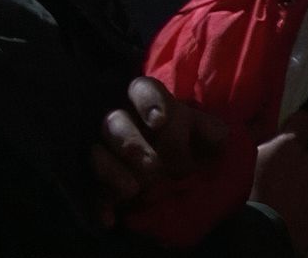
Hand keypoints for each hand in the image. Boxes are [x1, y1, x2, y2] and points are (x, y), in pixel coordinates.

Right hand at [90, 75, 228, 225]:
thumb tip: (218, 138)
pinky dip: (99, 203)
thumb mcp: (203, 135)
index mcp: (148, 102)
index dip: (149, 102)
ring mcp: (102, 148)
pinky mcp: (94, 178)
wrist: (171, 176)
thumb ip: (212, 131)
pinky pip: (90, 187)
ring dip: (113, 171)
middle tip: (156, 168)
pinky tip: (110, 218)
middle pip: (115, 122)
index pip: (142, 89)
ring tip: (134, 190)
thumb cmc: (187, 144)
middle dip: (135, 145)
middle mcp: (121, 119)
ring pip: (96, 152)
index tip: (160, 121)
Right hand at [253, 111, 307, 253]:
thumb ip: (263, 143)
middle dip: (300, 163)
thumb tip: (264, 127)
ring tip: (291, 199)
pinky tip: (301, 212)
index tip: (299, 130)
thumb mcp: (248, 162)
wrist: (262, 234)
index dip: (302, 124)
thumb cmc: (247, 196)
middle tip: (285, 179)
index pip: (306, 119)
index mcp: (288, 145)